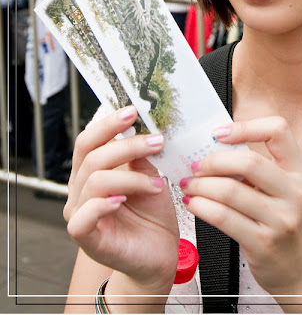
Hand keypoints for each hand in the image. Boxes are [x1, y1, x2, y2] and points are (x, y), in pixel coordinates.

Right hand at [64, 106, 178, 289]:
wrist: (159, 252)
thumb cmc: (152, 214)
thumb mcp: (150, 176)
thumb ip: (140, 156)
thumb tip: (144, 128)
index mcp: (91, 170)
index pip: (89, 140)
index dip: (108, 124)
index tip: (133, 111)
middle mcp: (80, 189)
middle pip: (92, 156)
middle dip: (126, 145)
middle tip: (157, 141)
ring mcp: (80, 212)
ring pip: (96, 180)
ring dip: (132, 177)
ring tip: (157, 183)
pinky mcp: (84, 236)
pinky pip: (84, 215)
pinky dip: (105, 203)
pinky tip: (123, 200)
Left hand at [179, 116, 301, 296]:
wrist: (300, 269)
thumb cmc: (282, 222)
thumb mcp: (282, 189)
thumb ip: (258, 167)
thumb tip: (214, 146)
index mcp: (298, 170)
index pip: (278, 130)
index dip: (246, 127)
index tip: (218, 134)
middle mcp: (294, 192)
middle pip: (248, 162)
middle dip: (213, 161)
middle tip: (196, 165)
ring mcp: (281, 219)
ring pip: (230, 191)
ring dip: (201, 185)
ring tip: (189, 185)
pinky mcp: (263, 243)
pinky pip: (223, 218)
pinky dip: (201, 206)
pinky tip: (193, 203)